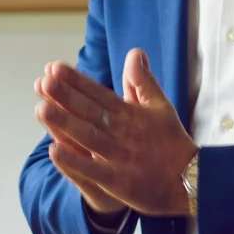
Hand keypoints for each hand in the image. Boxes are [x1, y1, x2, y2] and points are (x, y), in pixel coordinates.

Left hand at [35, 50, 197, 219]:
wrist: (191, 180)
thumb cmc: (172, 143)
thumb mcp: (160, 107)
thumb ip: (143, 82)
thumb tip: (134, 52)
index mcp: (130, 114)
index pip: (99, 93)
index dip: (77, 81)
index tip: (55, 68)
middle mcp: (123, 133)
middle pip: (91, 112)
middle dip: (66, 97)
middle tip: (43, 82)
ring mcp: (120, 157)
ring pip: (89, 137)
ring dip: (65, 123)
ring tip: (42, 108)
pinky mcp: (120, 181)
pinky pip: (93, 170)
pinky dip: (75, 161)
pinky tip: (54, 151)